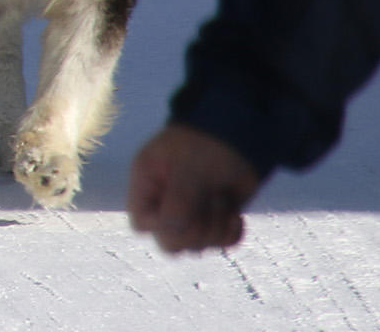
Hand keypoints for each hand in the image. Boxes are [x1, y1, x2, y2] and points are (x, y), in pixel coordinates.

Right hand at [127, 122, 260, 254]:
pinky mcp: (216, 221)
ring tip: (222, 198)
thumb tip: (173, 231)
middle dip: (195, 231)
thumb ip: (179, 200)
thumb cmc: (205, 142)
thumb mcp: (189, 166)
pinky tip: (234, 214)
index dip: (162, 226)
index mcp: (148, 186)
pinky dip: (232, 234)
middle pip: (170, 243)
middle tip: (211, 205)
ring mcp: (192, 215)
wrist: (237, 133)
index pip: (142, 225)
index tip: (184, 209)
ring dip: (216, 227)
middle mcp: (166, 205)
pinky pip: (222, 245)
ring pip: (198, 246)